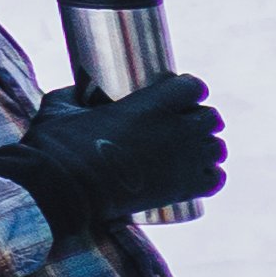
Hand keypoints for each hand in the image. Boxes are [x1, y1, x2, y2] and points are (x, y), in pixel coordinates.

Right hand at [0, 74, 222, 237]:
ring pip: (217, 148)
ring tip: (188, 151)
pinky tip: (197, 175)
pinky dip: (210, 176)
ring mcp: (184, 161)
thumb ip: (77, 94)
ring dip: (206, 147)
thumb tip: (83, 88)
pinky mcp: (184, 189)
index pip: (194, 87)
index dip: (188, 89)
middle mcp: (176, 130)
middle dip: (199, 118)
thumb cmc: (57, 146)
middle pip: (211, 117)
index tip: (178, 95)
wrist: (62, 189)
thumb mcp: (61, 107)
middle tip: (182, 125)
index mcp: (152, 105)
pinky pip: (216, 180)